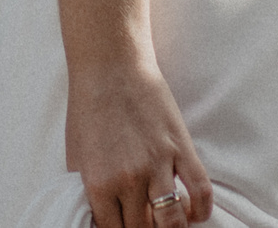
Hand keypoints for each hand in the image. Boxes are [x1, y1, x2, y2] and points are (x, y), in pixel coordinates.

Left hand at [67, 57, 214, 226]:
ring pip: (173, 223)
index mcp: (98, 184)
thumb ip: (87, 192)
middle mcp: (129, 180)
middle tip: (144, 220)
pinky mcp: (181, 148)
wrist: (109, 66)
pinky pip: (201, 193)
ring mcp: (158, 165)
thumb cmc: (88, 107)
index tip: (121, 227)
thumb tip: (96, 217)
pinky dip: (200, 211)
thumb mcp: (76, 155)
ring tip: (168, 222)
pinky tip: (193, 212)